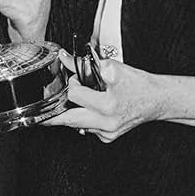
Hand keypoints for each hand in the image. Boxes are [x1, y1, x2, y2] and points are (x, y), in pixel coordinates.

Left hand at [44, 51, 160, 142]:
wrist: (157, 100)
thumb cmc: (139, 83)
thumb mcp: (113, 68)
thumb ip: (87, 63)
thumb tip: (66, 58)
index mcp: (107, 105)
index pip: (74, 95)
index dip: (71, 83)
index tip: (74, 77)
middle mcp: (106, 123)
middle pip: (69, 120)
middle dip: (52, 117)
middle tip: (37, 116)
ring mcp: (107, 133)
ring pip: (77, 126)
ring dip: (68, 115)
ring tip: (61, 107)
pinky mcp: (108, 137)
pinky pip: (87, 129)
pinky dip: (82, 119)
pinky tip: (84, 110)